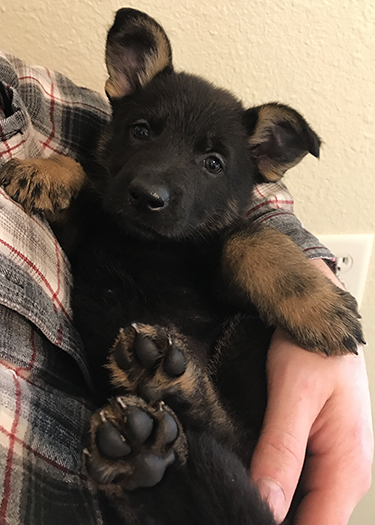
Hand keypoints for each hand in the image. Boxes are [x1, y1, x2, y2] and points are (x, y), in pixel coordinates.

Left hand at [250, 259, 372, 523]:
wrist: (320, 319)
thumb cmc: (314, 348)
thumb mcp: (294, 395)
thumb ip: (281, 451)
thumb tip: (267, 506)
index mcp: (349, 466)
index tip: (241, 518)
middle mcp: (348, 472)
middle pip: (313, 520)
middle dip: (274, 520)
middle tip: (232, 505)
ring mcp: (335, 463)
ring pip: (306, 506)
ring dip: (276, 508)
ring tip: (237, 496)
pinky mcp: (322, 452)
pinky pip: (302, 485)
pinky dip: (278, 489)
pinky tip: (254, 481)